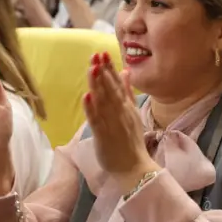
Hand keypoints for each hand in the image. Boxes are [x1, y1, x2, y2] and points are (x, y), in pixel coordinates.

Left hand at [82, 53, 154, 179]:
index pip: (117, 84)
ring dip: (97, 84)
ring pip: (103, 101)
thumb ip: (127, 92)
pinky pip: (96, 120)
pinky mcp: (103, 135)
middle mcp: (120, 112)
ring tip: (92, 68)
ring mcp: (111, 123)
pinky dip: (91, 107)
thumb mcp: (132, 113)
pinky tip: (87, 95)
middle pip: (110, 89)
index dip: (109, 68)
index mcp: (126, 107)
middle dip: (103, 71)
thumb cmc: (131, 142)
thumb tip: (125, 72)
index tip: (103, 53)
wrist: (135, 168)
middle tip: (96, 54)